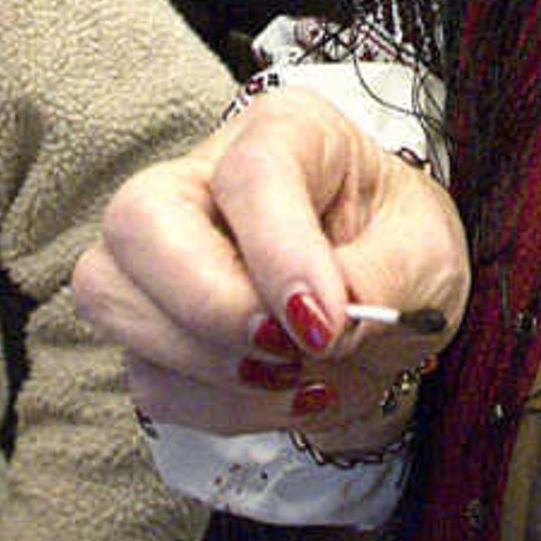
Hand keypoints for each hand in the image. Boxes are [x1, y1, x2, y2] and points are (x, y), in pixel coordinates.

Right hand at [69, 90, 462, 443]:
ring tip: (301, 375)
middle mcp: (201, 177)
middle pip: (138, 221)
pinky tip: (284, 395)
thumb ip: (378, 279)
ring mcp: (159, 251)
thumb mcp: (426, 254)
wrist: (387, 309)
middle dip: (208, 306)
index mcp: (287, 133)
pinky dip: (220, 408)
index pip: (250, 175)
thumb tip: (317, 323)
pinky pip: (149, 378)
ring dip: (211, 367)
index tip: (325, 326)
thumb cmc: (401, 252)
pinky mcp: (149, 323)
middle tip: (289, 351)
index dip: (280, 255)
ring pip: (114, 298)